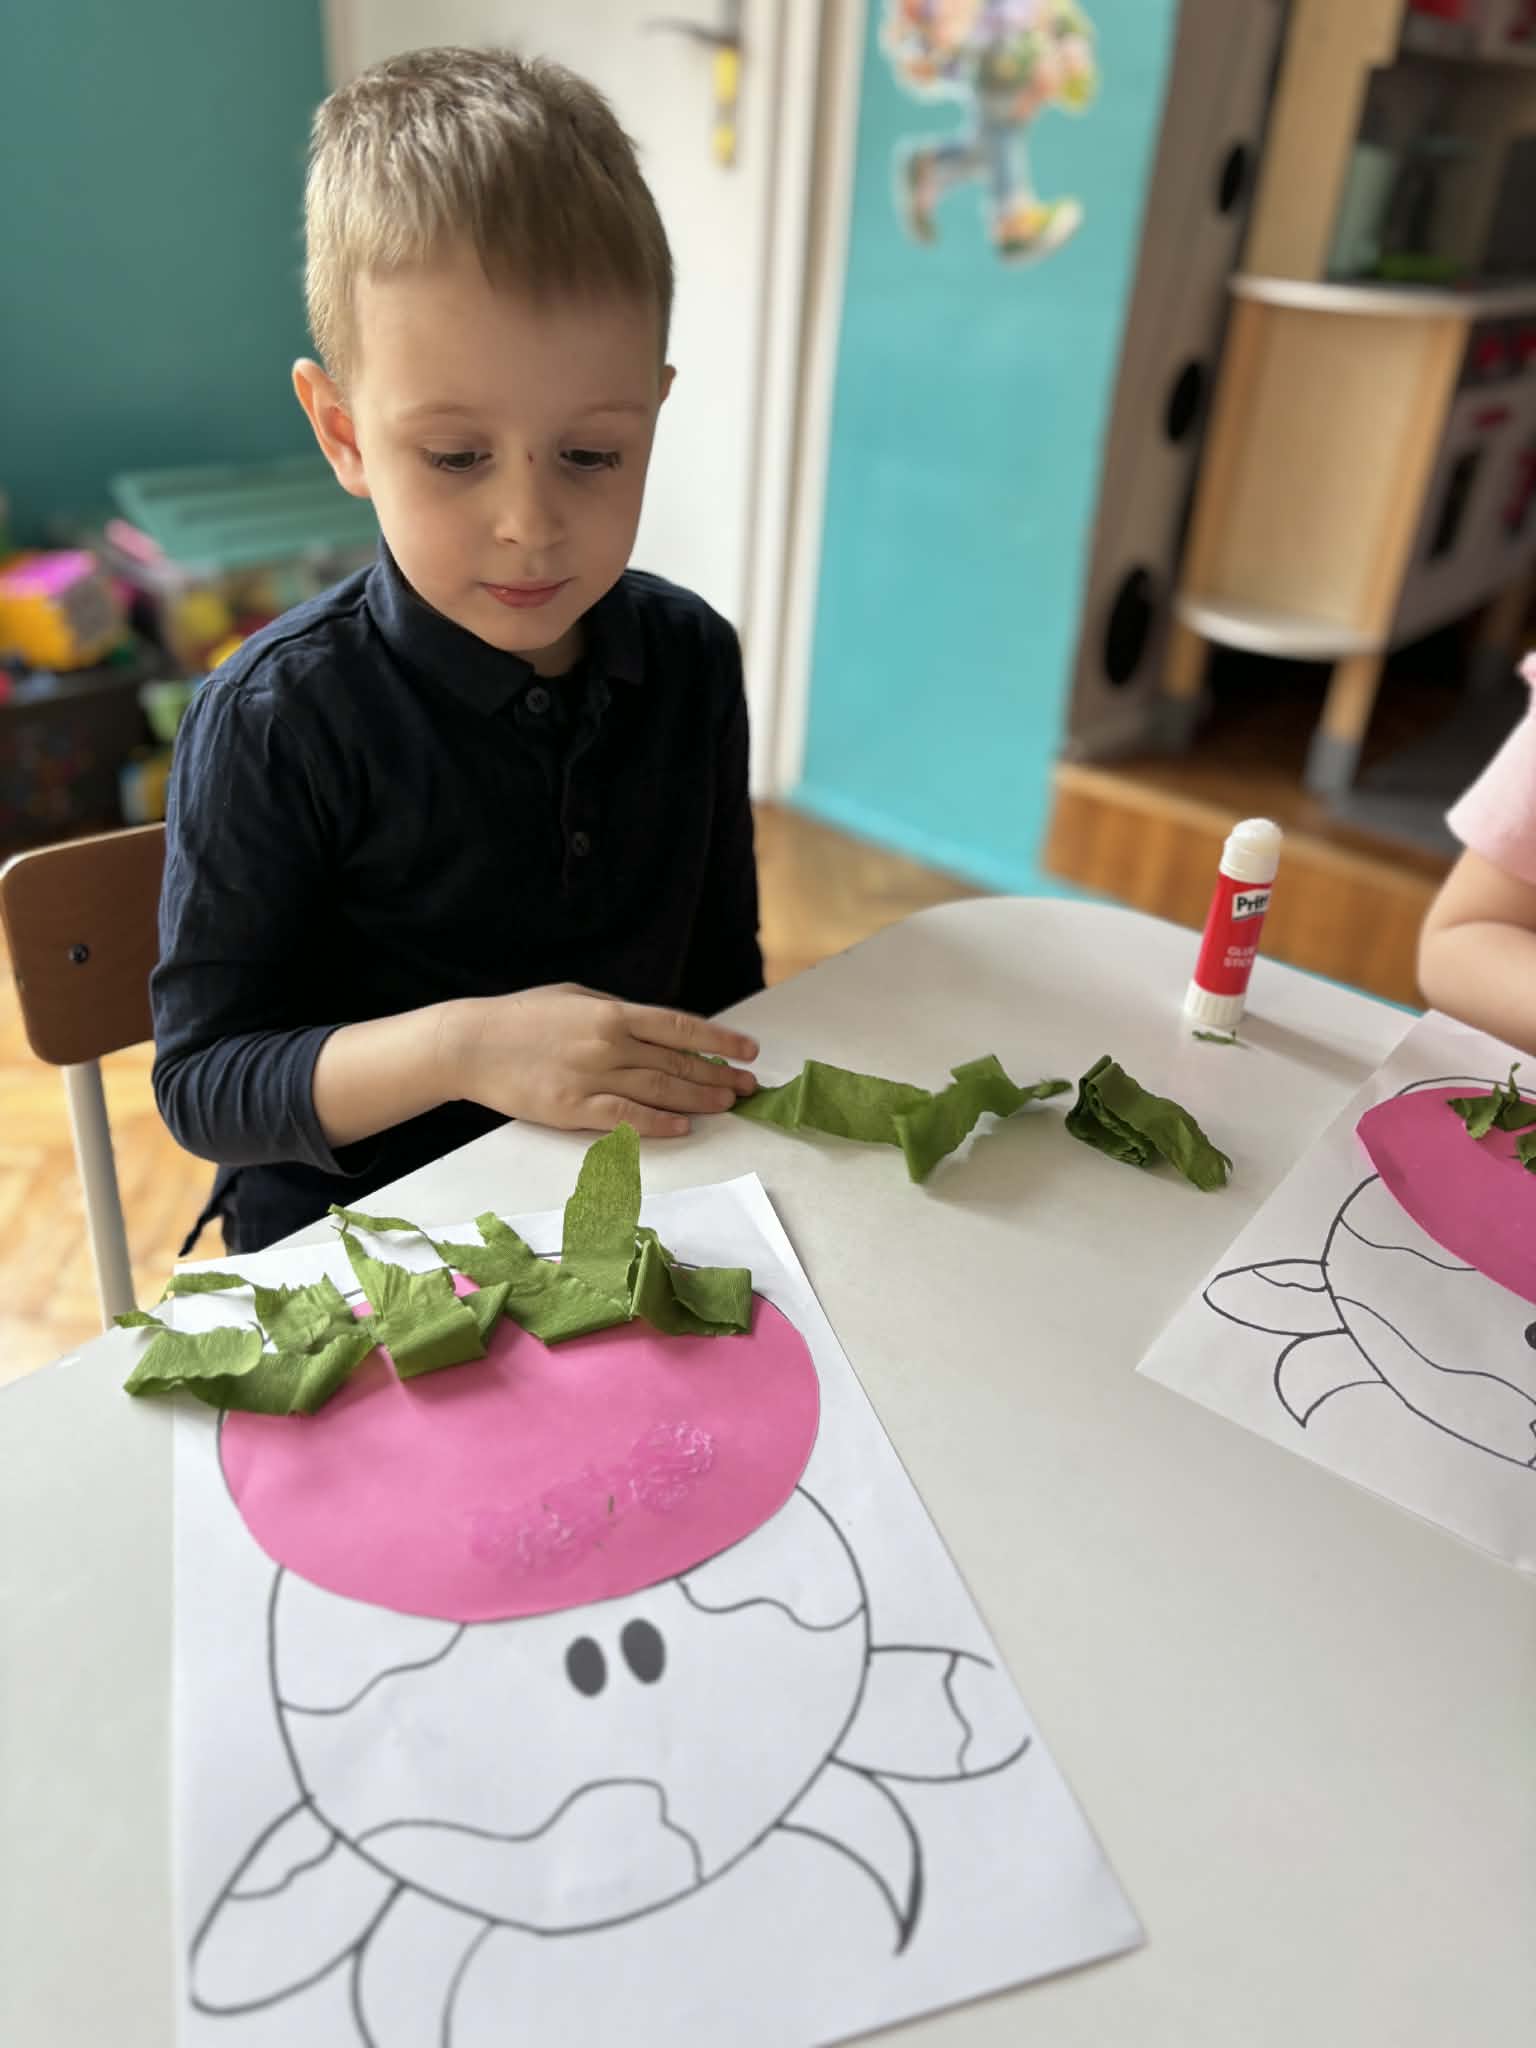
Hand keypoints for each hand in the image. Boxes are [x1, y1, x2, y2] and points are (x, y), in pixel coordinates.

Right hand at [446, 984, 757, 1137]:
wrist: (471, 1044)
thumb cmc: (522, 1017)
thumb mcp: (574, 996)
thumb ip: (616, 1011)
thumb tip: (656, 1027)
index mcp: (612, 1013)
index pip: (680, 1028)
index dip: (720, 1040)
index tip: (748, 1050)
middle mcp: (609, 1044)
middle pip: (677, 1063)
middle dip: (719, 1075)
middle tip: (747, 1086)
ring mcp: (592, 1078)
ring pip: (660, 1091)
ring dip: (699, 1099)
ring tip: (727, 1104)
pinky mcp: (574, 1109)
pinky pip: (627, 1118)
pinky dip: (659, 1123)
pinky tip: (684, 1126)